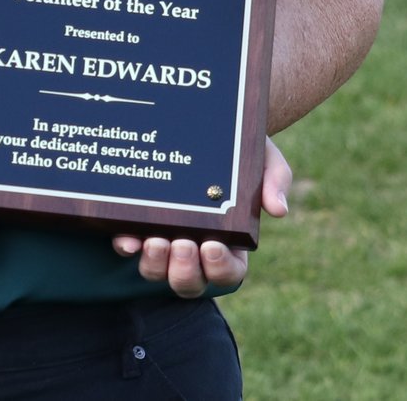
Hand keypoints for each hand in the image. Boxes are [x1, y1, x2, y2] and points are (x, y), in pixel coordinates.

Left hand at [111, 137, 291, 298]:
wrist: (201, 123)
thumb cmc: (236, 148)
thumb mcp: (262, 157)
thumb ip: (275, 180)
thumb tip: (279, 210)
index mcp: (230, 242)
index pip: (229, 272)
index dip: (220, 268)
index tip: (212, 246)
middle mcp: (195, 250)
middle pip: (190, 282)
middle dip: (184, 270)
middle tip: (182, 244)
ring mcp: (164, 241)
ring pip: (157, 272)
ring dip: (155, 264)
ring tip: (155, 241)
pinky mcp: (138, 226)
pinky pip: (129, 247)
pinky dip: (127, 247)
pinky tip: (127, 238)